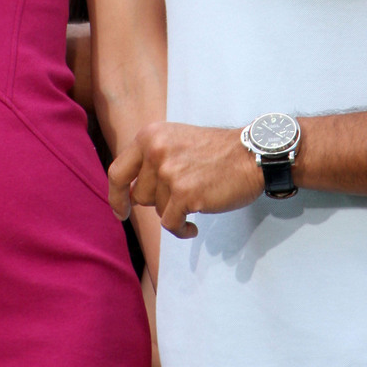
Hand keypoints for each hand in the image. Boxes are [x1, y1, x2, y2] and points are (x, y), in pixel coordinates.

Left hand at [108, 122, 263, 235]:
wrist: (251, 154)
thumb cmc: (216, 151)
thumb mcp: (175, 140)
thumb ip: (151, 158)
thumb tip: (129, 192)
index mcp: (150, 136)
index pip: (117, 172)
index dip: (115, 195)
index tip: (120, 211)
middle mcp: (155, 151)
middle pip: (139, 195)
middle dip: (158, 200)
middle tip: (182, 192)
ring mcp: (169, 172)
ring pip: (156, 210)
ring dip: (174, 211)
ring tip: (195, 199)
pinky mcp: (185, 194)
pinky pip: (170, 224)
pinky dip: (181, 230)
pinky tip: (192, 227)